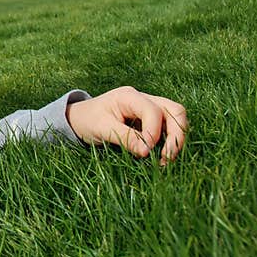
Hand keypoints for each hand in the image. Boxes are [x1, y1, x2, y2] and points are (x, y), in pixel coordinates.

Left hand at [65, 86, 187, 164]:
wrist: (79, 120)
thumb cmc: (88, 120)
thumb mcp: (102, 129)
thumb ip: (125, 138)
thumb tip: (147, 152)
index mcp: (129, 96)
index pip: (153, 111)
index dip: (154, 132)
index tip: (146, 151)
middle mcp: (144, 99)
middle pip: (174, 110)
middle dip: (176, 135)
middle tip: (167, 158)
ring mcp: (150, 109)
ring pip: (176, 119)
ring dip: (176, 139)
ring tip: (165, 160)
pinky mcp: (151, 121)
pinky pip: (168, 128)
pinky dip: (169, 142)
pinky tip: (161, 157)